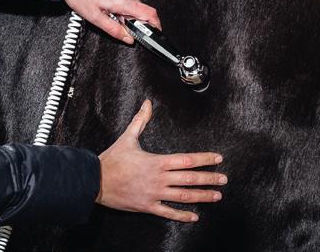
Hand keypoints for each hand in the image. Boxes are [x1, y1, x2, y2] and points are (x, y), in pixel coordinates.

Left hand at [44, 0, 160, 43]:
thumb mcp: (94, 17)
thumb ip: (114, 29)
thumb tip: (128, 38)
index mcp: (122, 0)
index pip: (149, 13)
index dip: (156, 24)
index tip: (156, 32)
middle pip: (139, 9)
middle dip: (133, 20)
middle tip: (119, 24)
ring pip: (131, 1)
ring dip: (124, 11)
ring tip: (106, 11)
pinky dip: (120, 1)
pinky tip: (104, 1)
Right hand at [96, 100, 225, 221]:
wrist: (95, 181)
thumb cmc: (112, 159)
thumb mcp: (128, 137)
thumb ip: (140, 120)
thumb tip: (147, 103)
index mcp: (157, 161)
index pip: (187, 160)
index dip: (204, 159)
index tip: (217, 158)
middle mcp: (159, 178)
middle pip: (190, 179)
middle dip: (209, 179)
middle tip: (224, 179)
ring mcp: (154, 194)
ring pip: (183, 196)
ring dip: (201, 197)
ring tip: (217, 196)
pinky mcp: (147, 206)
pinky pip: (168, 212)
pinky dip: (182, 215)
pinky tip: (194, 216)